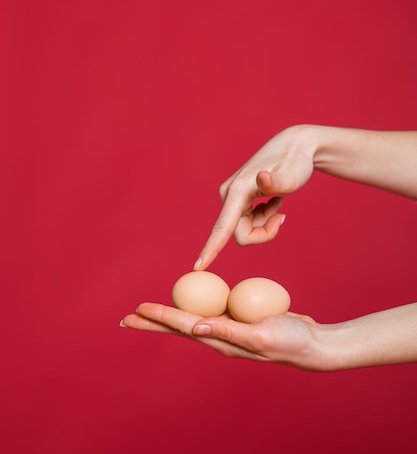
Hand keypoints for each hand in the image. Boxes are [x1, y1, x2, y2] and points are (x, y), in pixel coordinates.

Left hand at [121, 303, 321, 368]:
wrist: (310, 344)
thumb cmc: (288, 340)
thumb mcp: (259, 336)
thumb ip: (228, 330)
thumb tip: (195, 326)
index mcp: (220, 340)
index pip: (183, 326)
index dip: (160, 317)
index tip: (137, 310)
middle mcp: (219, 336)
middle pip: (179, 326)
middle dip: (154, 321)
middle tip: (128, 317)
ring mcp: (228, 329)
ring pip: (192, 318)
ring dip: (170, 314)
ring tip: (151, 310)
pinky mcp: (238, 320)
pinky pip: (212, 310)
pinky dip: (196, 304)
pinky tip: (192, 299)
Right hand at [194, 125, 317, 269]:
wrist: (295, 146)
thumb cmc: (295, 160)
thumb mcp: (293, 174)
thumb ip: (277, 182)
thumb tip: (262, 179)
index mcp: (238, 191)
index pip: (223, 227)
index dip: (210, 248)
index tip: (198, 267)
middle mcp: (230, 194)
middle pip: (241, 234)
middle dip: (263, 233)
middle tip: (284, 217)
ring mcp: (233, 197)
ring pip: (246, 229)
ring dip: (266, 222)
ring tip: (278, 200)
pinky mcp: (238, 198)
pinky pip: (249, 221)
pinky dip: (265, 215)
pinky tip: (274, 198)